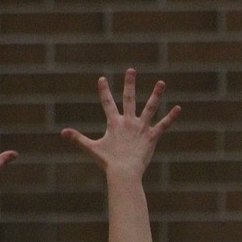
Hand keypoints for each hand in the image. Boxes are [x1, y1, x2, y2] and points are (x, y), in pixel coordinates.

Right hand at [61, 68, 179, 176]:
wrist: (124, 172)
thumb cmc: (108, 162)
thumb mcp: (92, 148)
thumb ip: (78, 139)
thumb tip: (62, 133)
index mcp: (114, 123)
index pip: (107, 103)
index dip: (104, 91)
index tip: (102, 78)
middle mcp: (128, 122)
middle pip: (129, 98)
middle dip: (129, 83)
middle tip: (131, 70)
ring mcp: (141, 128)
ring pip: (150, 107)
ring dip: (156, 94)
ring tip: (161, 82)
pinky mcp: (152, 137)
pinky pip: (163, 125)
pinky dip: (171, 117)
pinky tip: (178, 108)